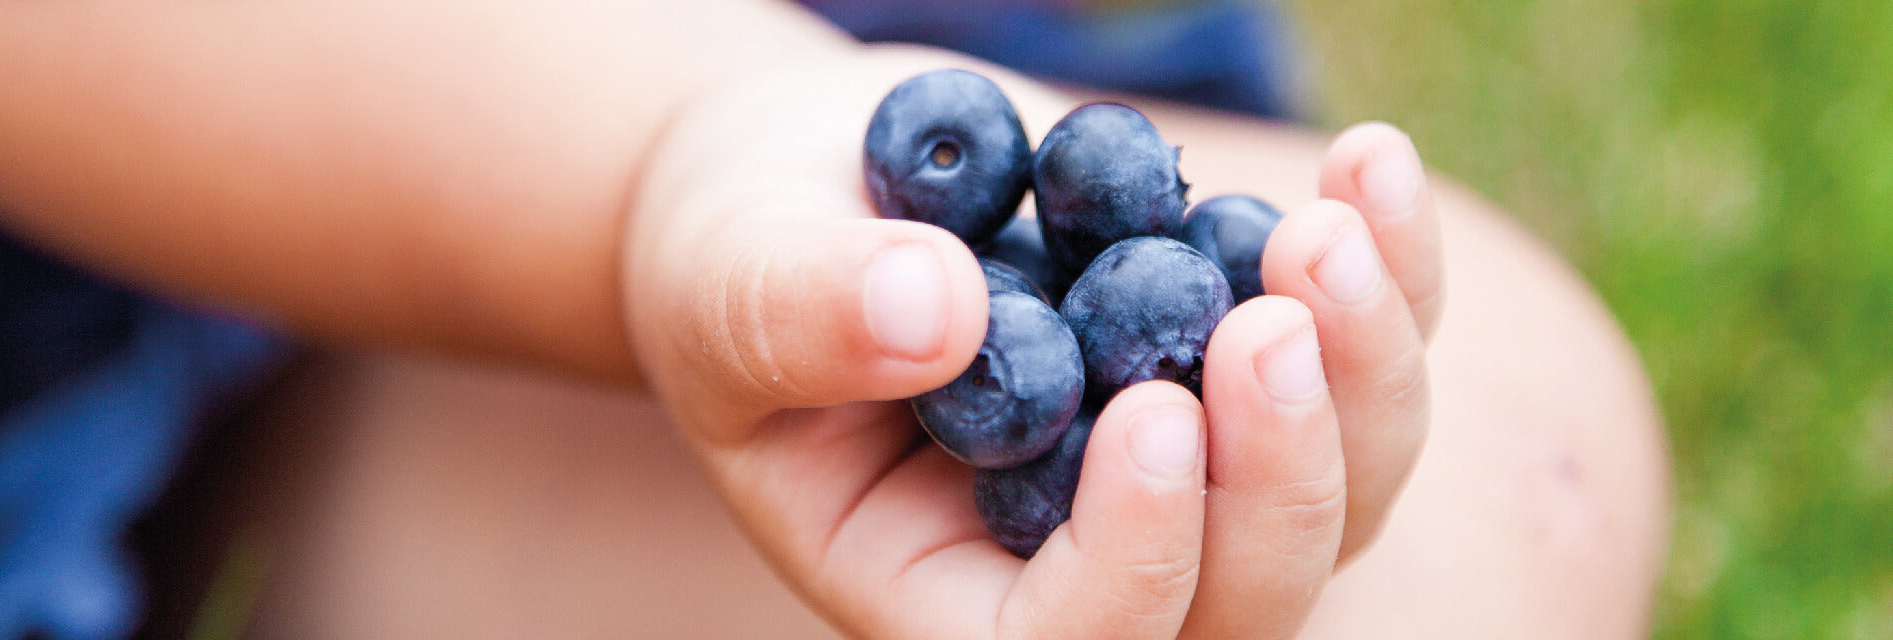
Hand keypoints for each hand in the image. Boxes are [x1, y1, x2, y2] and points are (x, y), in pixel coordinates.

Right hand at [624, 46, 1442, 638]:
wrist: (816, 184)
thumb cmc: (739, 255)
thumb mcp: (733, 279)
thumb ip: (805, 313)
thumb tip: (937, 314)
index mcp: (944, 589)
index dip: (1135, 559)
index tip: (1148, 408)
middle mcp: (1083, 559)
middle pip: (1243, 593)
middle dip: (1284, 471)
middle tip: (1275, 315)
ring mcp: (1179, 475)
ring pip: (1340, 494)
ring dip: (1365, 368)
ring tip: (1326, 225)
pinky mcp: (1238, 372)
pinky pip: (1361, 362)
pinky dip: (1394, 273)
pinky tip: (1368, 164)